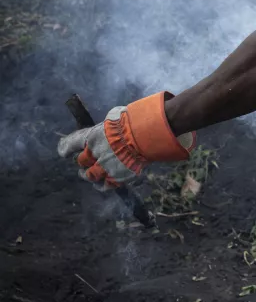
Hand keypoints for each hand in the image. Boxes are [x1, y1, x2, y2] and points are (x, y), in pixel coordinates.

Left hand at [58, 92, 195, 189]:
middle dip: (82, 162)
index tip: (62, 152)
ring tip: (88, 176)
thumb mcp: (116, 116)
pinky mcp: (118, 177)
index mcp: (93, 136)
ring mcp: (106, 167)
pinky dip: (102, 185)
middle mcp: (96, 153)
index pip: (72, 143)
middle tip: (83, 163)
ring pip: (91, 175)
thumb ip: (109, 125)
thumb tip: (111, 122)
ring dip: (88, 175)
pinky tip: (101, 184)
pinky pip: (106, 185)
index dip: (66, 148)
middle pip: (81, 161)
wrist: (146, 136)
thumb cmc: (133, 122)